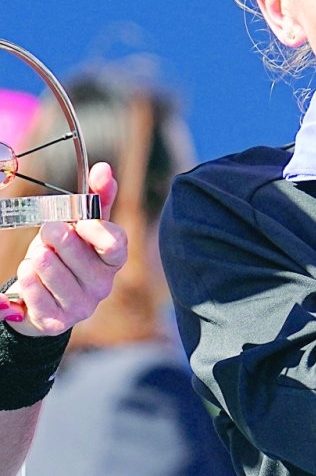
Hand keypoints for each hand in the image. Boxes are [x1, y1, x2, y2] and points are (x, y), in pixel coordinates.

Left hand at [0, 162, 126, 335]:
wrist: (43, 296)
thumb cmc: (65, 254)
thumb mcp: (80, 225)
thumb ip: (96, 197)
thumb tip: (104, 168)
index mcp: (114, 259)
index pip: (115, 244)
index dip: (94, 229)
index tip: (77, 221)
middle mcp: (104, 285)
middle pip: (76, 254)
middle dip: (54, 238)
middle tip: (49, 233)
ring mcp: (83, 306)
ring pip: (50, 270)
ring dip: (36, 259)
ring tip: (39, 258)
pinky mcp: (58, 322)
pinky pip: (34, 292)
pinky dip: (26, 280)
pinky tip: (30, 276)